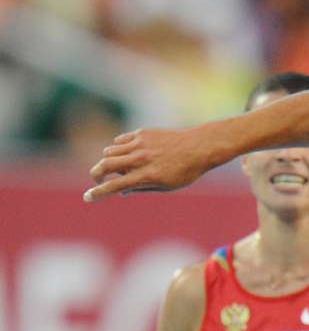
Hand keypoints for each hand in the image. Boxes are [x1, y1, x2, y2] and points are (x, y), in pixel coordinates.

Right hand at [86, 126, 216, 200]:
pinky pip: (120, 141)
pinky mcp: (142, 133)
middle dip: (96, 175)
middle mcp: (142, 159)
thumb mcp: (166, 186)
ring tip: (117, 168)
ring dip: (107, 162)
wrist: (199, 147)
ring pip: (109, 151)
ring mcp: (141, 143)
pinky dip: (118, 149)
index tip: (87, 197)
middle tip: (97, 180)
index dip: (98, 193)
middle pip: (105, 165)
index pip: (115, 186)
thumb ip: (141, 188)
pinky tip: (127, 155)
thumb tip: (121, 190)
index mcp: (148, 176)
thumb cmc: (185, 171)